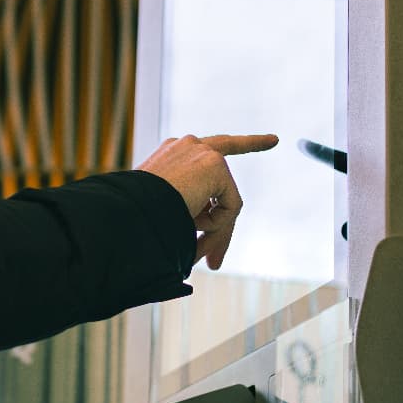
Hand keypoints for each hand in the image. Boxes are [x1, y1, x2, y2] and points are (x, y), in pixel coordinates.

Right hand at [136, 133, 278, 269]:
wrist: (128, 212)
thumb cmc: (138, 223)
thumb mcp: (164, 222)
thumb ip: (189, 230)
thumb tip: (213, 264)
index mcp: (169, 156)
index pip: (203, 153)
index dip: (235, 153)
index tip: (266, 143)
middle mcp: (186, 146)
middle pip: (228, 149)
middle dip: (253, 141)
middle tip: (274, 139)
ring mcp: (200, 152)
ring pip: (226, 199)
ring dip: (216, 229)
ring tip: (197, 248)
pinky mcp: (214, 164)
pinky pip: (231, 207)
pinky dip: (217, 226)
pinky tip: (192, 224)